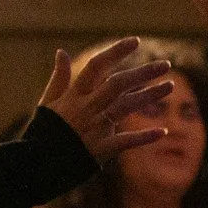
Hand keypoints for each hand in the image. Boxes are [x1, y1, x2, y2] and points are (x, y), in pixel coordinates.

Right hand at [35, 38, 173, 163]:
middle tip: (166, 64)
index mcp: (74, 95)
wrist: (37, 165)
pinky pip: (126, 141)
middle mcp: (87, 108)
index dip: (115, 52)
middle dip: (143, 73)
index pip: (96, 66)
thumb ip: (58, 77)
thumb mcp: (48, 102)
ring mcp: (94, 128)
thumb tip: (61, 51)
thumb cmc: (44, 132)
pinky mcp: (100, 149)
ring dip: (149, 96)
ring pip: (126, 107)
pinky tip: (163, 132)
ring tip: (170, 86)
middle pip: (118, 84)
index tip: (134, 41)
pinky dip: (144, 137)